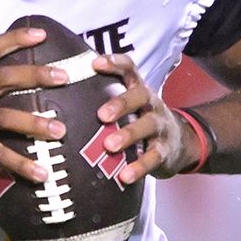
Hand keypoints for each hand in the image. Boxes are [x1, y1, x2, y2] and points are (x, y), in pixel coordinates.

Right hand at [0, 27, 66, 188]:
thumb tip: (22, 77)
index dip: (15, 38)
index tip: (42, 33)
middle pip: (3, 78)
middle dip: (35, 75)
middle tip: (64, 76)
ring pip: (6, 117)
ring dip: (36, 124)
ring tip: (61, 131)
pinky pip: (0, 154)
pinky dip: (23, 165)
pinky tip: (43, 174)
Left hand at [91, 53, 197, 182]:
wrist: (181, 142)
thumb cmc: (141, 119)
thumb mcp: (130, 104)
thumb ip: (105, 96)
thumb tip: (59, 86)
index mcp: (138, 89)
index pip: (129, 69)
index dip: (115, 63)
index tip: (96, 64)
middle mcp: (151, 103)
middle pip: (140, 96)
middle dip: (121, 104)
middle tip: (101, 115)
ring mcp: (160, 126)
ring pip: (148, 126)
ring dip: (128, 135)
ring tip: (109, 146)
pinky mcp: (165, 150)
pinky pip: (154, 157)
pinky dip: (140, 167)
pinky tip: (125, 176)